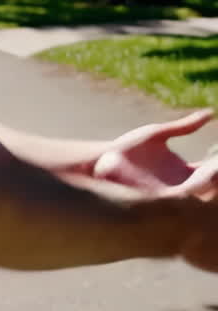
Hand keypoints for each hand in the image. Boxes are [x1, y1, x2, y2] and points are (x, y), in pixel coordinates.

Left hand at [93, 110, 217, 198]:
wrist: (103, 161)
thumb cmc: (127, 148)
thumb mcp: (159, 134)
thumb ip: (184, 126)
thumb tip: (211, 113)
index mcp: (183, 172)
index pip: (212, 171)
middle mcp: (180, 186)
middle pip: (211, 184)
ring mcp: (171, 194)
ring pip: (201, 193)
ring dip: (212, 182)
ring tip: (215, 169)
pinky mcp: (160, 198)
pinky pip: (185, 195)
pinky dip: (197, 187)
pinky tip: (203, 176)